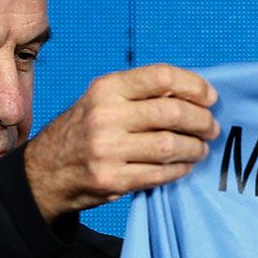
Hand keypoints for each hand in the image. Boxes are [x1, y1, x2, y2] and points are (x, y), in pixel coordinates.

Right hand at [25, 63, 220, 220]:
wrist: (45, 171)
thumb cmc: (84, 130)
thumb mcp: (103, 100)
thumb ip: (141, 94)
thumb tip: (194, 94)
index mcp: (107, 88)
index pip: (162, 77)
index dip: (194, 86)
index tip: (210, 98)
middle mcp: (105, 116)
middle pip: (172, 112)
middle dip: (202, 121)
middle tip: (211, 128)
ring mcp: (107, 150)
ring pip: (170, 146)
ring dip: (195, 148)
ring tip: (200, 148)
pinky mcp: (112, 180)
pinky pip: (159, 174)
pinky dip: (179, 170)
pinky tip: (184, 166)